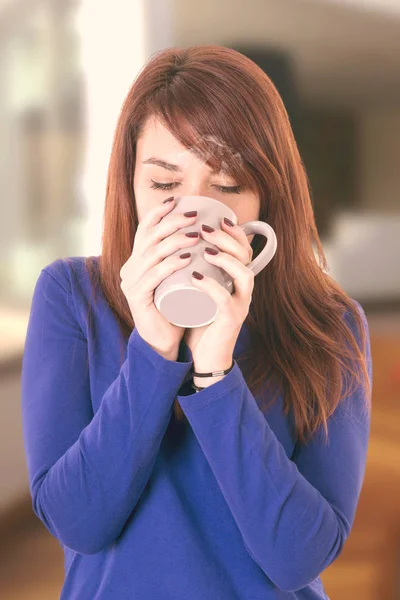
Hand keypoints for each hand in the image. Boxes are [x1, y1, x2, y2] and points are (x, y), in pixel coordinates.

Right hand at [120, 196, 200, 359]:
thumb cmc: (174, 307)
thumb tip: (202, 231)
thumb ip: (180, 258)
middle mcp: (129, 268)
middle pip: (150, 237)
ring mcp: (130, 283)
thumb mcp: (176, 277)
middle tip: (194, 216)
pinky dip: (171, 264)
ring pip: (153, 254)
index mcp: (136, 260)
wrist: (164, 340)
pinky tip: (188, 258)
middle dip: (172, 222)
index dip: (159, 213)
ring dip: (176, 241)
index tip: (177, 201)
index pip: (144, 230)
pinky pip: (154, 276)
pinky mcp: (136, 297)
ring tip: (196, 235)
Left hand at [183, 218, 253, 366]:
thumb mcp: (199, 291)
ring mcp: (240, 305)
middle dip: (228, 239)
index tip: (216, 219)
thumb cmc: (200, 322)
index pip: (244, 249)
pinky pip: (226, 300)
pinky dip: (211, 286)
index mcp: (236, 280)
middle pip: (247, 257)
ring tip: (205, 250)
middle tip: (206, 230)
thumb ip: (195, 272)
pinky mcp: (231, 321)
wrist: (205, 356)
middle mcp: (243, 290)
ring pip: (244, 275)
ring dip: (226, 259)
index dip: (234, 232)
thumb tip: (177, 247)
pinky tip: (196, 277)